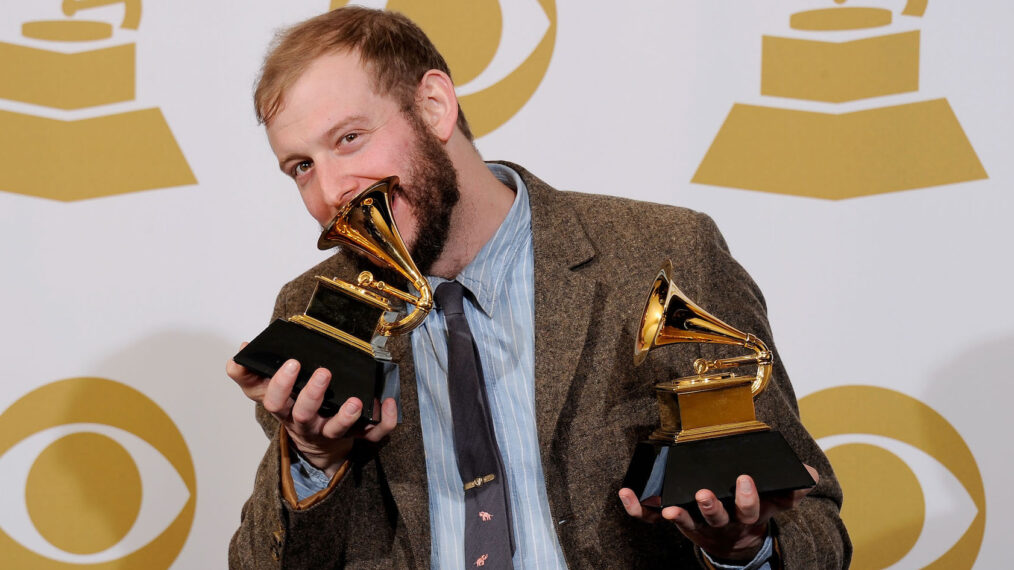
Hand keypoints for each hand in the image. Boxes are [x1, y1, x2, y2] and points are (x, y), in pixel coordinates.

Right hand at [227, 345, 397, 476]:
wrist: (318, 448)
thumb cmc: (294, 410)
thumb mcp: (266, 394)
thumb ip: (248, 376)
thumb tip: (237, 356)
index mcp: (286, 410)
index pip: (275, 401)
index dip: (281, 385)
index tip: (291, 363)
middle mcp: (307, 423)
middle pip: (305, 414)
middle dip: (313, 395)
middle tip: (323, 373)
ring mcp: (331, 432)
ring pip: (336, 429)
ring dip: (346, 416)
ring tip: (355, 401)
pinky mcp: (355, 437)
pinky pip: (371, 434)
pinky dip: (384, 421)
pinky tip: (389, 403)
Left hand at [618, 465, 818, 561]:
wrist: (736, 544)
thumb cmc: (751, 512)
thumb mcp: (775, 503)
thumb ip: (790, 489)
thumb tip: (808, 475)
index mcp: (746, 516)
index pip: (749, 508)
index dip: (747, 497)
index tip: (745, 480)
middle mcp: (721, 523)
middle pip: (716, 518)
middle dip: (711, 507)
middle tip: (704, 494)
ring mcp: (697, 525)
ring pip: (687, 523)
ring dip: (678, 515)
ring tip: (670, 508)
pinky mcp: (677, 522)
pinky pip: (654, 518)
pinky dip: (639, 509)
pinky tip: (627, 494)